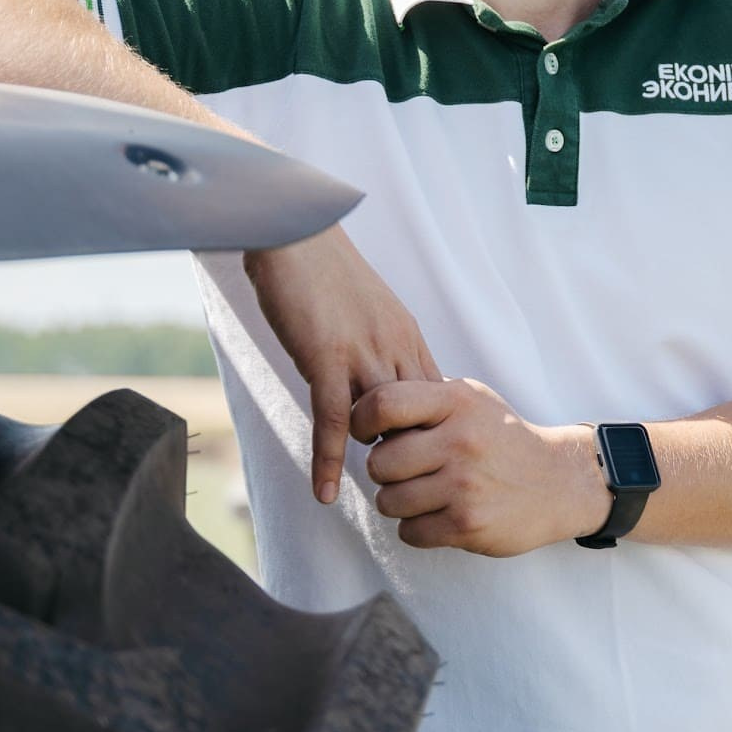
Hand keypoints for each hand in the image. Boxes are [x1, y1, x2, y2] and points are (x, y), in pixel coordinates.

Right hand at [243, 227, 440, 505]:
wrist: (295, 232)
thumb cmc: (324, 271)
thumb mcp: (366, 312)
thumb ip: (378, 348)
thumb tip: (378, 383)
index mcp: (407, 336)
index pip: (435, 399)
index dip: (434, 434)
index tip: (436, 464)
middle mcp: (395, 348)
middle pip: (420, 417)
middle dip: (419, 455)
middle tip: (417, 492)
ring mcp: (363, 354)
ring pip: (384, 423)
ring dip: (380, 462)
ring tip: (381, 500)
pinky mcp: (326, 358)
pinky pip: (332, 421)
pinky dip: (329, 461)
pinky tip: (324, 493)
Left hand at [352, 379, 606, 556]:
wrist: (559, 482)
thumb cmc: (503, 439)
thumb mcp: (472, 401)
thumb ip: (425, 400)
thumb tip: (363, 409)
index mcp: (458, 402)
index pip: (383, 403)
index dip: (362, 420)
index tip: (369, 433)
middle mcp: (461, 441)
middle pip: (380, 462)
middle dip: (385, 471)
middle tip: (406, 471)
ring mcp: (465, 485)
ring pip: (388, 501)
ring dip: (399, 503)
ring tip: (425, 494)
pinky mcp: (467, 524)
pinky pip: (409, 532)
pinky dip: (417, 528)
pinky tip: (440, 515)